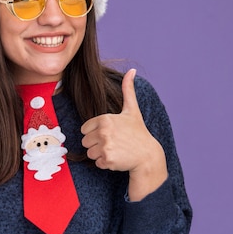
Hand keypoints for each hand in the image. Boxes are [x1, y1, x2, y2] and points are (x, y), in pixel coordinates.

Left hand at [80, 69, 166, 200]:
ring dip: (100, 154)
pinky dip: (105, 163)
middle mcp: (104, 131)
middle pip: (85, 141)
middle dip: (96, 144)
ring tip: (115, 150)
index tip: (109, 133)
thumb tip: (132, 70)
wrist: (147, 155)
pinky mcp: (107, 159)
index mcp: (105, 118)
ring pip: (89, 153)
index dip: (95, 132)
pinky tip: (117, 158)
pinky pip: (97, 163)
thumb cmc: (138, 132)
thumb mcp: (132, 110)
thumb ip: (128, 90)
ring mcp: (105, 146)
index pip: (85, 129)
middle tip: (113, 143)